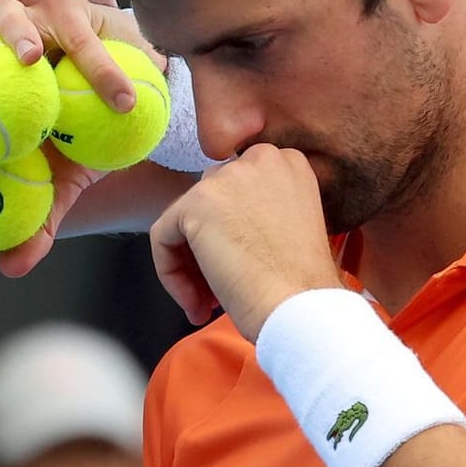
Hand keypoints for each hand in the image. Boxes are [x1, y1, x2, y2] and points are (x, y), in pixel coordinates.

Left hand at [0, 0, 164, 276]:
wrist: (140, 108)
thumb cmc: (88, 143)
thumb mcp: (64, 186)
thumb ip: (37, 218)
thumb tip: (10, 266)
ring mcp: (27, 24)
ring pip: (3, 13)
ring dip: (12, 32)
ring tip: (32, 59)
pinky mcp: (68, 9)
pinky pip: (75, 30)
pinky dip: (96, 62)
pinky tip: (119, 96)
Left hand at [148, 144, 343, 338]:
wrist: (302, 308)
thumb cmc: (303, 285)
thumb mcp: (290, 228)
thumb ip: (256, 213)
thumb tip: (217, 227)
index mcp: (287, 164)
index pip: (237, 191)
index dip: (232, 233)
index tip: (242, 267)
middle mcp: (260, 158)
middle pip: (210, 201)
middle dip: (207, 248)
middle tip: (217, 291)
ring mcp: (227, 177)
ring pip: (184, 219)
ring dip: (190, 265)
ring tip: (207, 305)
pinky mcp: (198, 202)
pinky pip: (162, 236)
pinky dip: (170, 273)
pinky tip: (196, 304)